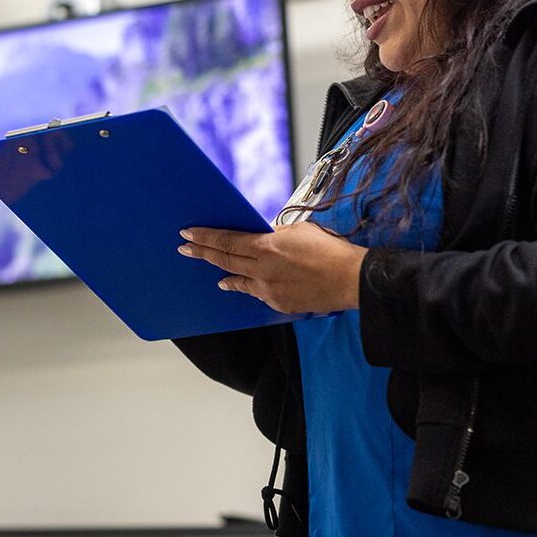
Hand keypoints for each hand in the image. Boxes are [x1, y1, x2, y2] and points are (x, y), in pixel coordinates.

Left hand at [178, 222, 366, 314]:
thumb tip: (260, 238)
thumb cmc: (328, 250)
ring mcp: (269, 290)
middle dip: (202, 253)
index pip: (226, 241)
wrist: (351, 278)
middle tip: (185, 248)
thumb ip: (273, 236)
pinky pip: (257, 294)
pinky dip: (247, 287)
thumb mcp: (297, 232)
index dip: (205, 237)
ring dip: (224, 274)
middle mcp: (263, 270)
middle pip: (224, 260)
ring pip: (238, 280)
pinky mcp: (279, 304)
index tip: (188, 234)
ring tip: (214, 272)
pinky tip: (240, 285)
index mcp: (266, 248)